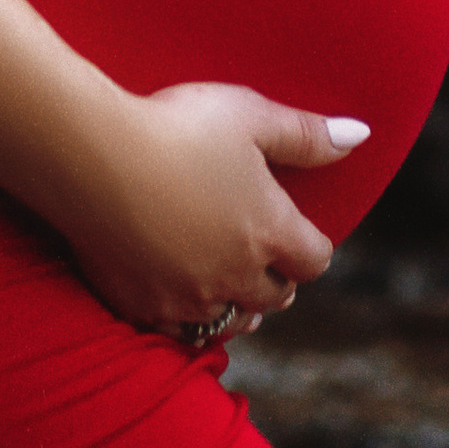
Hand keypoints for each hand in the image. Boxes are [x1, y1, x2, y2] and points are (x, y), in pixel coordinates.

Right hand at [54, 81, 364, 339]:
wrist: (89, 154)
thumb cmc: (175, 126)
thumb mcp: (249, 116)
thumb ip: (306, 134)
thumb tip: (359, 137)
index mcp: (269, 231)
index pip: (314, 260)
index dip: (311, 248)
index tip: (300, 237)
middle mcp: (235, 275)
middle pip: (274, 297)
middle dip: (276, 280)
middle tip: (265, 262)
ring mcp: (186, 297)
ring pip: (229, 321)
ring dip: (235, 305)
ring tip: (227, 285)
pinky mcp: (140, 305)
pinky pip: (176, 331)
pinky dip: (185, 319)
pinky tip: (178, 300)